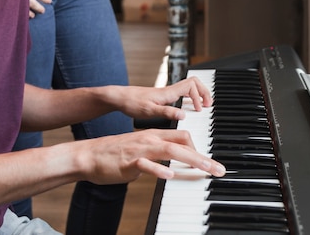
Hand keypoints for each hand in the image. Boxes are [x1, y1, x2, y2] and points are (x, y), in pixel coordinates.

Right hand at [78, 128, 225, 183]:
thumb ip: (156, 155)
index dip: (199, 148)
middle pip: (182, 142)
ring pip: (170, 150)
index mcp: (153, 136)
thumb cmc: (114, 155)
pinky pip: (146, 164)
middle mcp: (149, 139)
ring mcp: (139, 150)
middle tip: (219, 170)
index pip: (182, 136)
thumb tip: (173, 165)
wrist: (90, 155)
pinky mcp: (128, 162)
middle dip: (204, 157)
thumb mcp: (140, 151)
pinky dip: (158, 169)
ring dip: (191, 159)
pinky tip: (169, 174)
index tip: (211, 163)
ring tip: (206, 169)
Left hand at [111, 76, 212, 121]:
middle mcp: (169, 91)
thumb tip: (184, 114)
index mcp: (168, 93)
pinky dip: (189, 97)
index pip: (191, 86)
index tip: (200, 110)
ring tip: (203, 106)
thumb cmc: (132, 103)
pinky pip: (181, 93)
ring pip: (188, 87)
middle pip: (193, 83)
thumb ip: (167, 112)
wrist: (119, 98)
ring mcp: (166, 93)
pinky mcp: (162, 97)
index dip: (199, 96)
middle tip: (208, 104)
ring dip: (198, 93)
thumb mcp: (149, 111)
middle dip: (204, 91)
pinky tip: (188, 108)